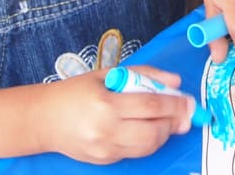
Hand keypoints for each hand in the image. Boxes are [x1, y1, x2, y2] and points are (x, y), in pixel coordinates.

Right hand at [36, 67, 193, 163]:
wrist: (44, 119)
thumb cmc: (76, 91)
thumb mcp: (109, 74)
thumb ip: (145, 75)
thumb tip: (175, 82)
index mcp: (106, 103)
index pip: (151, 107)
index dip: (176, 105)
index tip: (190, 102)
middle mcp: (105, 130)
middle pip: (153, 132)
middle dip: (174, 123)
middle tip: (183, 114)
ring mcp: (104, 149)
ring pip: (147, 147)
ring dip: (164, 134)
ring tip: (167, 121)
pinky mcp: (104, 161)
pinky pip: (134, 153)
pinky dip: (147, 142)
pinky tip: (147, 129)